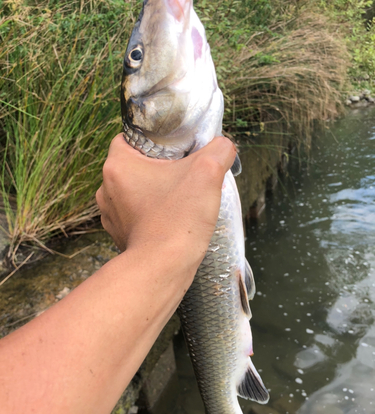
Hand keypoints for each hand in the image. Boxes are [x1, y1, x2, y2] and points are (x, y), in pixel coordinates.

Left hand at [96, 134, 235, 258]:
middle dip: (160, 168)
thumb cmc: (179, 218)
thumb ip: (219, 150)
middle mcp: (107, 189)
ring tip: (180, 200)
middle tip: (184, 174)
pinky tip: (172, 220)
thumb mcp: (208, 172)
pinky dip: (153, 215)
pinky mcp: (120, 235)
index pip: (131, 138)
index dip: (156, 140)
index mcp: (118, 165)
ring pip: (137, 192)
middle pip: (136, 166)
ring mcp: (111, 215)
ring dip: (156, 193)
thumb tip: (224, 146)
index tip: (176, 149)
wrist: (163, 268)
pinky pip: (138, 216)